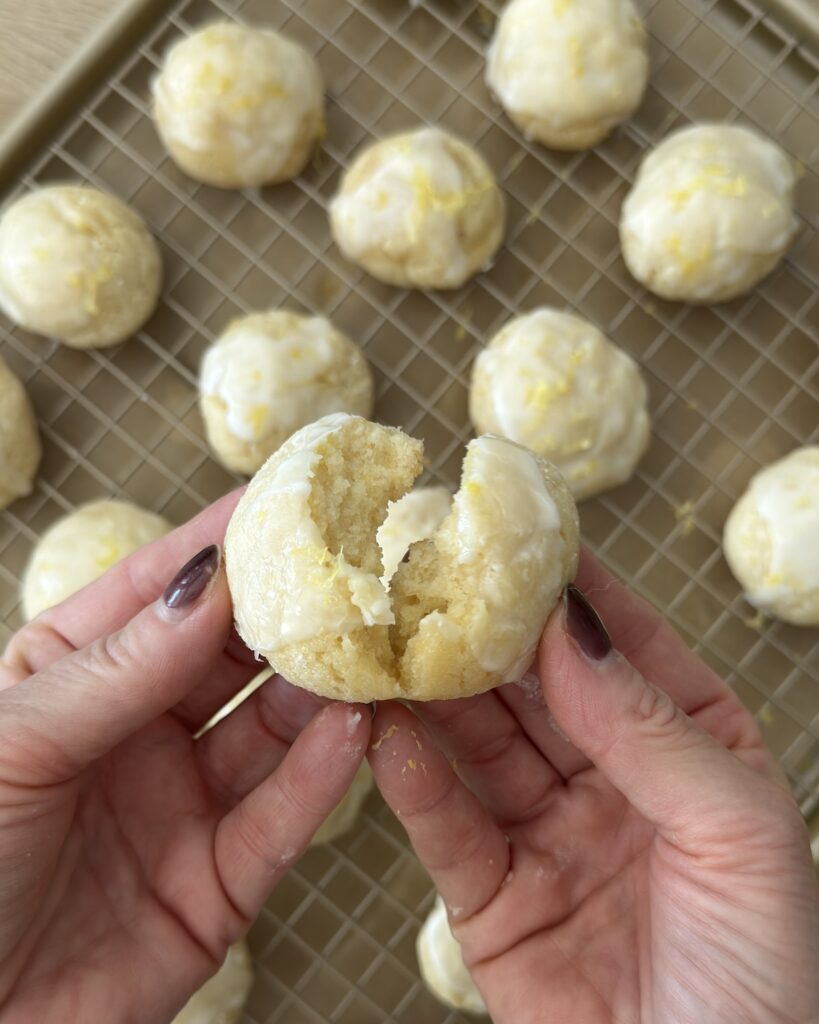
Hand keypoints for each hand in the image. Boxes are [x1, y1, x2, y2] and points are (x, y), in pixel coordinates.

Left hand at [0, 492, 370, 1022]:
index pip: (162, 592)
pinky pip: (276, 822)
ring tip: (373, 645)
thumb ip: (119, 668)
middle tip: (358, 568)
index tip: (292, 496)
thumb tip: (209, 583)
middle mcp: (135, 732)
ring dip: (323, 690)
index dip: (225, 542)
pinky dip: (320, 777)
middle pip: (230, 657)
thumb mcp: (18, 744)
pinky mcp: (214, 885)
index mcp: (72, 677)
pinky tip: (354, 732)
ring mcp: (179, 806)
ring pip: (269, 732)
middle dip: (291, 611)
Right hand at [369, 551, 818, 1023]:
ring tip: (384, 641)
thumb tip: (570, 632)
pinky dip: (410, 779)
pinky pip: (446, 826)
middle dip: (483, 633)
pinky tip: (381, 733)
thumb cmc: (764, 982)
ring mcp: (550, 836)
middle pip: (537, 688)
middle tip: (424, 577)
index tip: (512, 533)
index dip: (570, 590)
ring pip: (480, 745)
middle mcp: (616, 780)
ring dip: (432, 695)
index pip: (623, 646)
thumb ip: (649, 727)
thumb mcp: (735, 833)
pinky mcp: (494, 900)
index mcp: (692, 749)